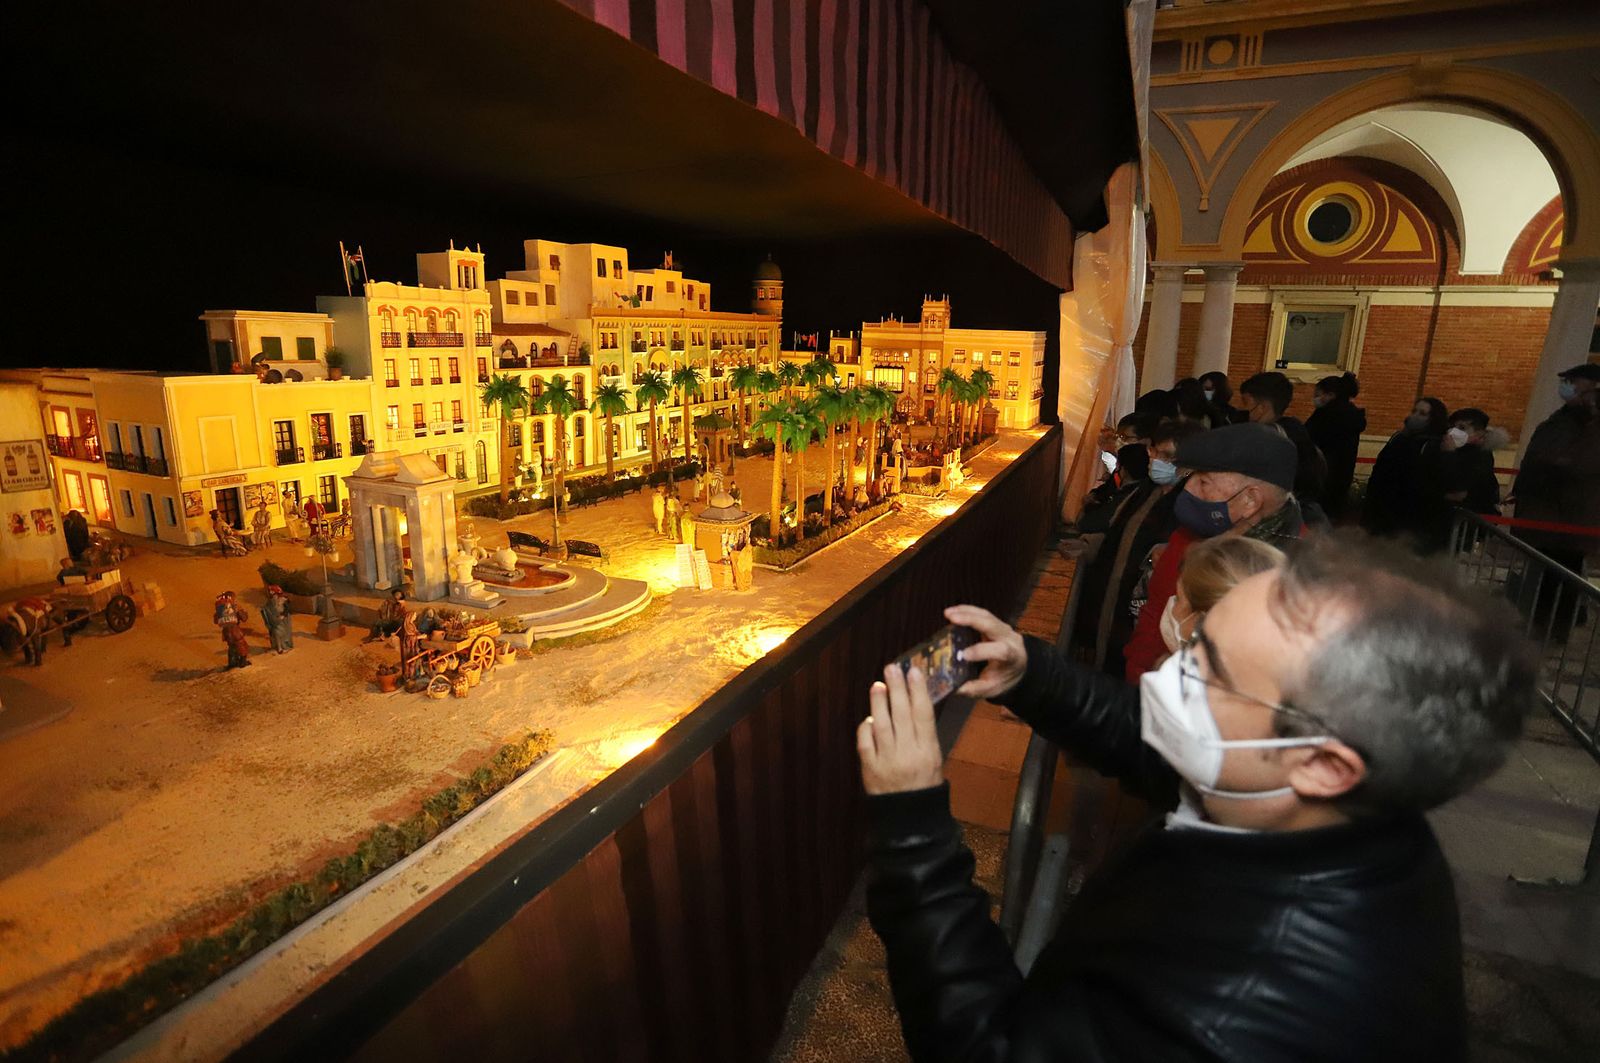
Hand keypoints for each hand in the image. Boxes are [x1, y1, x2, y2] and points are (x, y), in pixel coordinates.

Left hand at [857, 665, 943, 795]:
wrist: (909, 816)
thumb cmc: (924, 782)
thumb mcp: (934, 758)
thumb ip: (923, 733)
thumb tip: (913, 700)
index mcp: (928, 751)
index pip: (923, 715)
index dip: (918, 691)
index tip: (913, 671)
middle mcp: (909, 754)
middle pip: (902, 715)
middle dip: (897, 689)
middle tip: (892, 669)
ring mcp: (888, 761)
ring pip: (882, 726)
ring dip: (879, 703)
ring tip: (878, 685)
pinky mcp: (870, 769)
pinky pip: (865, 742)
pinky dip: (866, 727)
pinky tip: (870, 718)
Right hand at [944, 605, 1027, 699]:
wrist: (1019, 667)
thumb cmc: (1003, 678)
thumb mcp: (991, 688)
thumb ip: (974, 688)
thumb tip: (954, 688)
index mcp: (1012, 656)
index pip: (999, 650)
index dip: (981, 651)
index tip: (963, 655)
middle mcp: (1010, 638)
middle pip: (992, 625)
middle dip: (971, 620)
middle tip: (951, 618)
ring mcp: (1004, 628)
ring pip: (987, 615)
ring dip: (966, 612)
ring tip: (948, 613)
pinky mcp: (996, 622)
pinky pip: (983, 613)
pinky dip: (968, 610)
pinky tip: (954, 610)